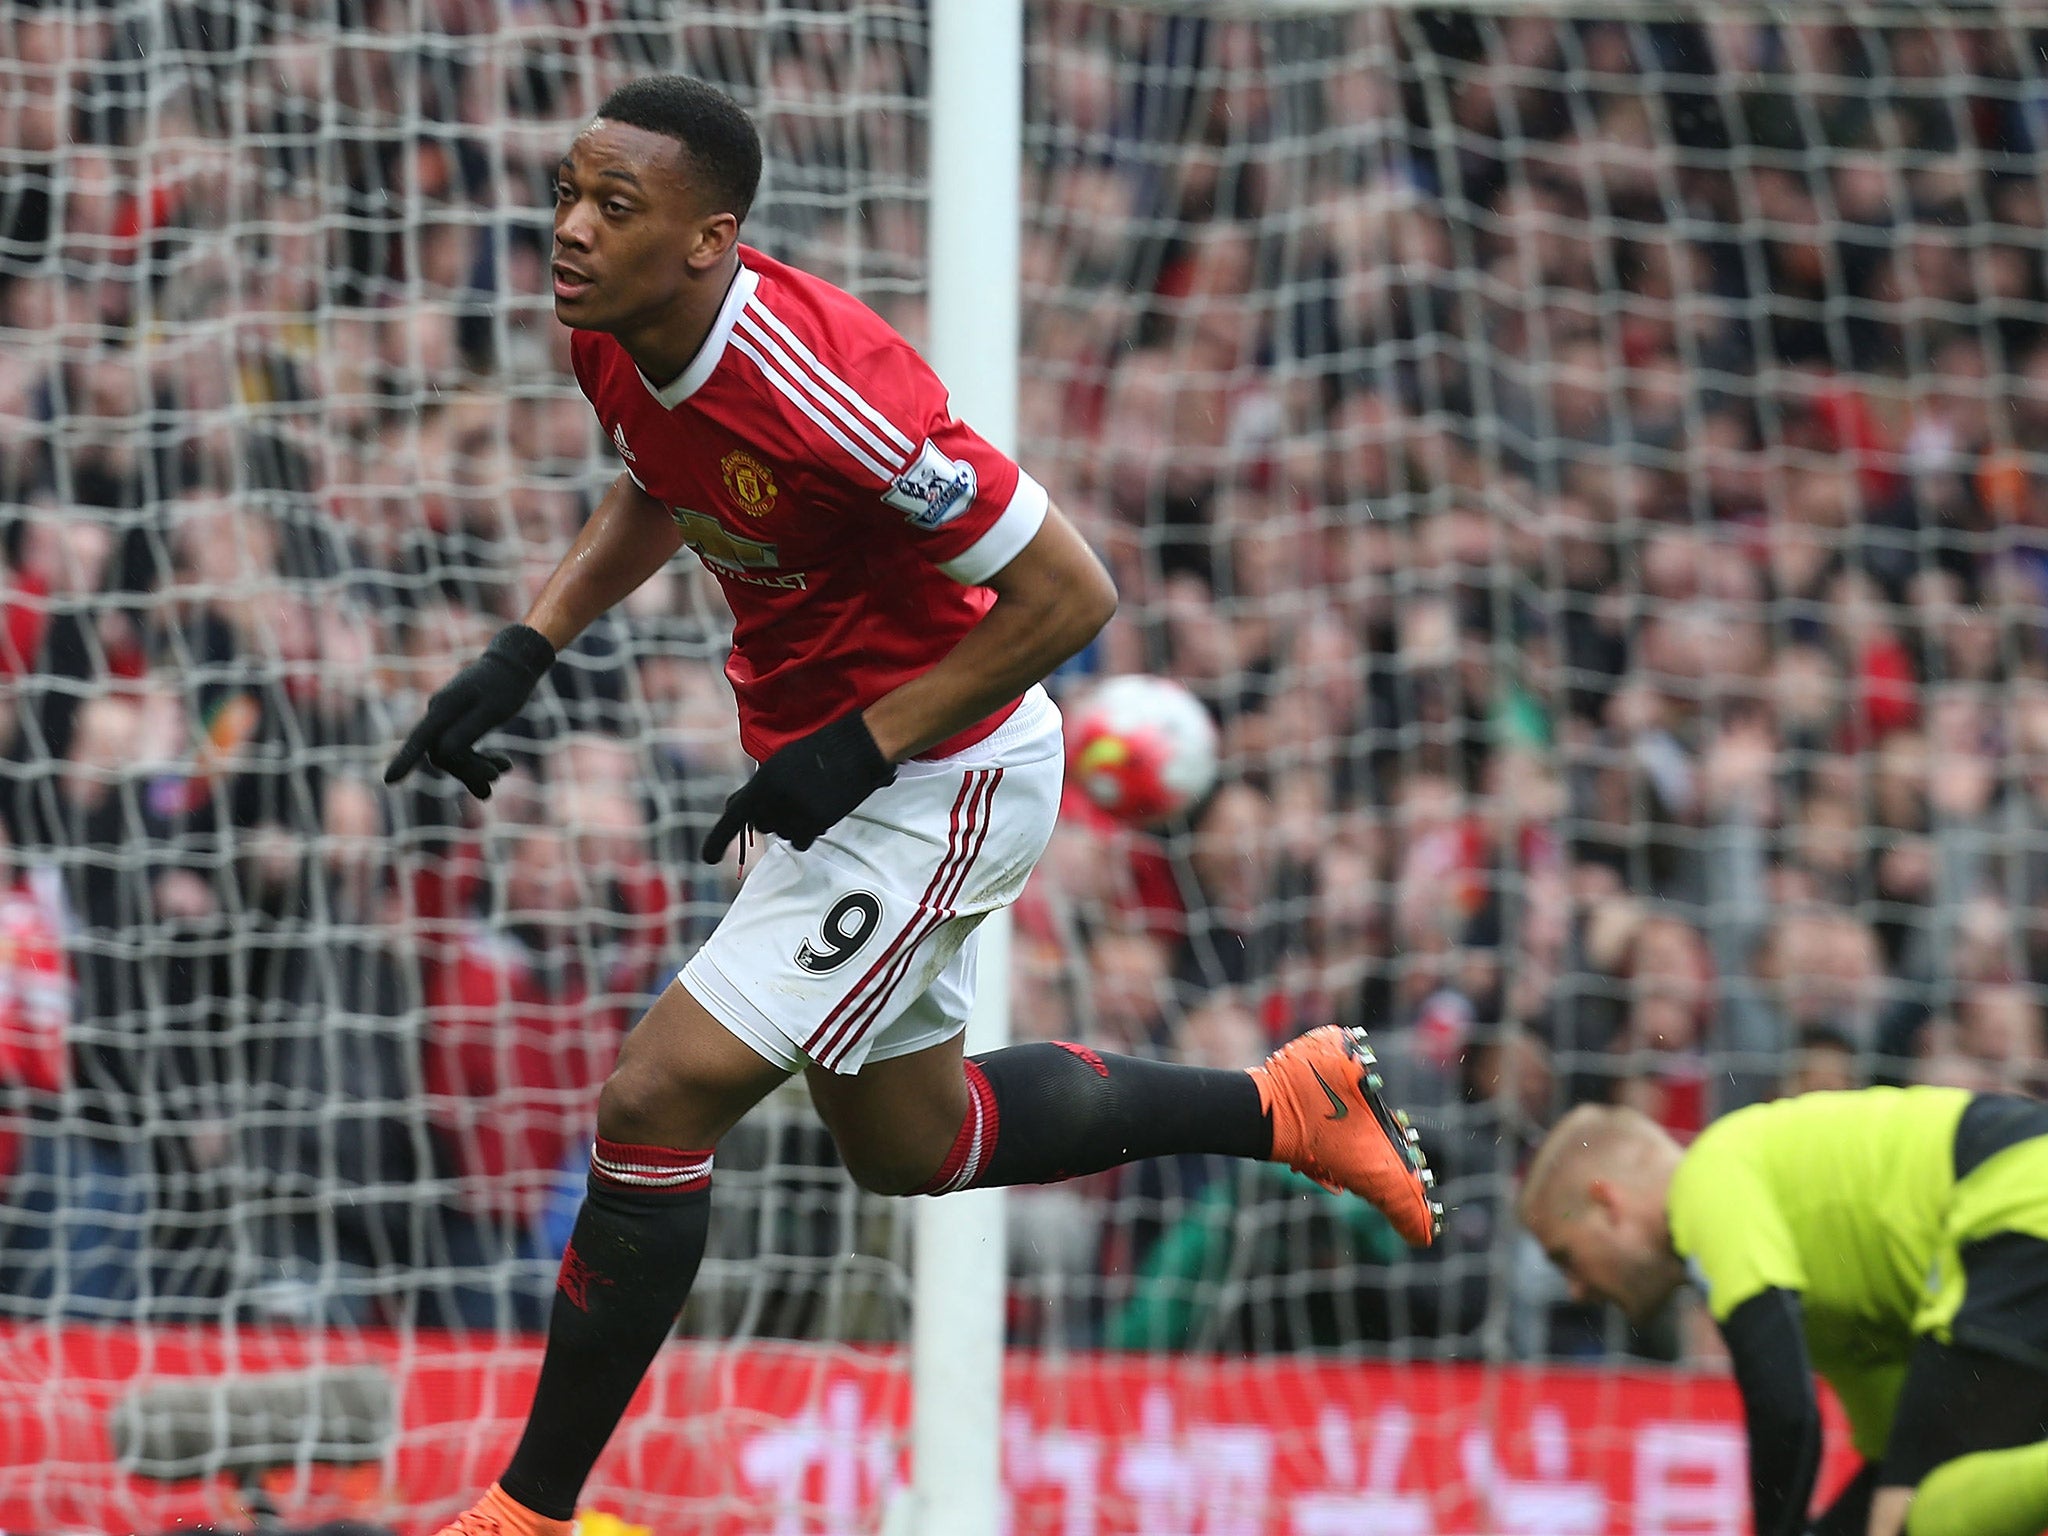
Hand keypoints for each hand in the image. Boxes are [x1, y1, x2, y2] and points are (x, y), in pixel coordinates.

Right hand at [384, 624, 554, 797]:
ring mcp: (447, 717)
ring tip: (506, 768)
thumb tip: (439, 754)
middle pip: (441, 754)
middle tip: (496, 776)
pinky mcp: (457, 722)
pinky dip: (481, 760)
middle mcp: (439, 712)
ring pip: (452, 754)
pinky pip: (462, 749)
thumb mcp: (493, 710)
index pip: (419, 739)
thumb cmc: (506, 685)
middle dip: (467, 770)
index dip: (404, 760)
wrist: (514, 662)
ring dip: (477, 767)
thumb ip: (467, 731)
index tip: (388, 781)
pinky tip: (504, 765)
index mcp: (444, 708)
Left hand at [701, 711, 895, 861]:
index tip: (707, 859)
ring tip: (810, 799)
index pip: (733, 816)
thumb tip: (736, 808)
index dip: (717, 841)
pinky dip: (808, 832)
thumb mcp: (780, 763)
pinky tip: (818, 812)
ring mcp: (798, 813)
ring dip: (793, 825)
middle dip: (772, 818)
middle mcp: (776, 800)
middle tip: (790, 799)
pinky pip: (802, 841)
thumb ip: (759, 788)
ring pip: (783, 835)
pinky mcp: (818, 822)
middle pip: (762, 826)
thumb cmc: (816, 751)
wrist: (855, 749)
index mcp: (763, 781)